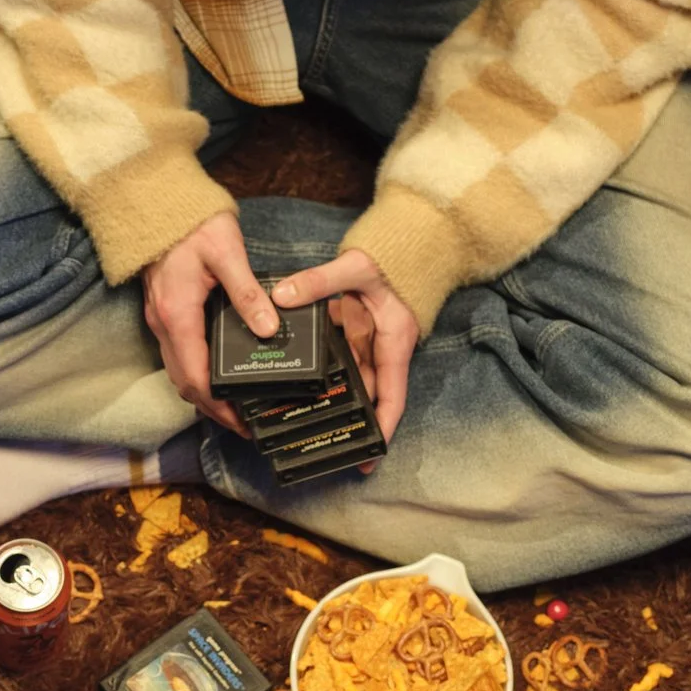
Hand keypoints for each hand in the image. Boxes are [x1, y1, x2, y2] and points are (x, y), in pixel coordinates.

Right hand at [142, 211, 275, 436]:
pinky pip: (177, 354)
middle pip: (184, 383)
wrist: (154, 200)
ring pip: (178, 371)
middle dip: (212, 408)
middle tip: (243, 422)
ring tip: (233, 403)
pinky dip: (196, 372)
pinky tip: (217, 371)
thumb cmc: (190, 222)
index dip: (218, 406)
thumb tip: (267, 328)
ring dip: (202, 393)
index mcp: (178, 315)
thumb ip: (247, 293)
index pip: (196, 377)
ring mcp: (160, 318)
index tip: (242, 421)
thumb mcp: (226, 253)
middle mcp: (164, 323)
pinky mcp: (164, 310)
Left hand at [272, 248, 417, 453]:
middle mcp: (383, 347)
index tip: (372, 453)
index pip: (392, 396)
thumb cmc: (392, 256)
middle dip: (351, 419)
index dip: (382, 426)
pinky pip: (341, 355)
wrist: (407, 238)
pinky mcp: (358, 329)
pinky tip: (301, 381)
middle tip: (327, 445)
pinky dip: (325, 368)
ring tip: (309, 422)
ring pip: (351, 376)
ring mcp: (370, 339)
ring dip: (335, 396)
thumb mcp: (356, 267)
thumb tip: (283, 295)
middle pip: (369, 393)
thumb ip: (320, 281)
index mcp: (394, 342)